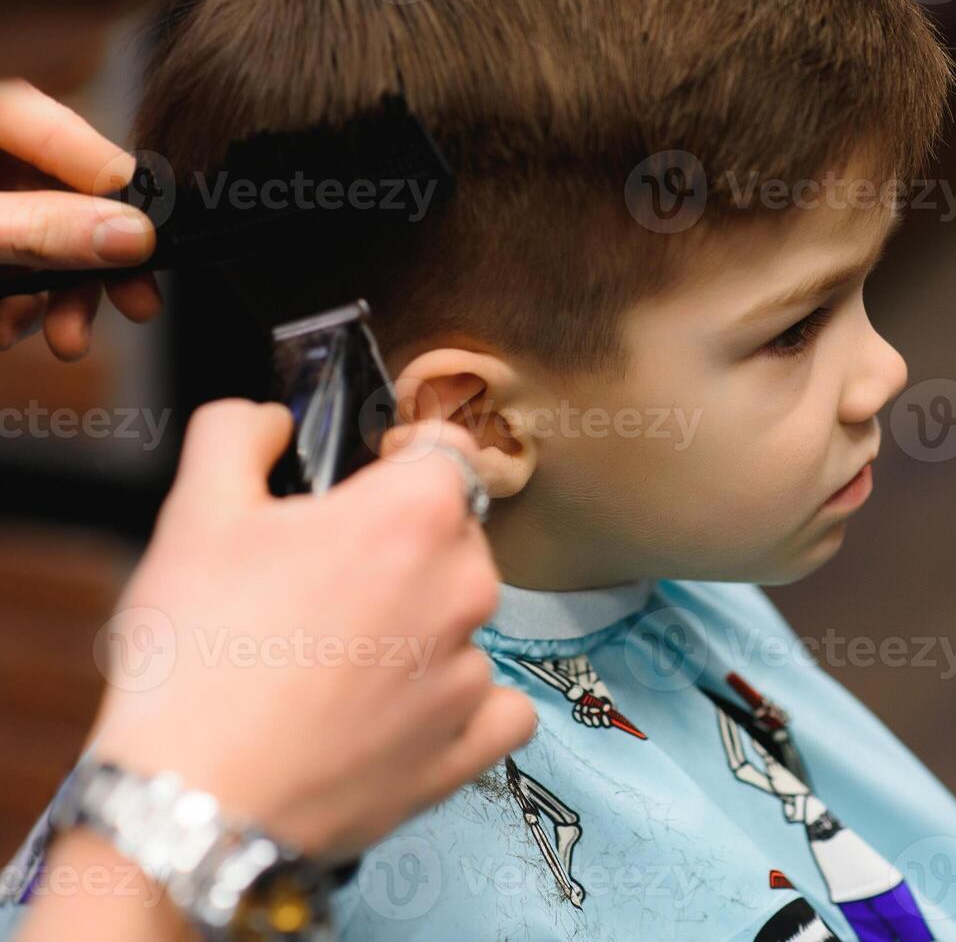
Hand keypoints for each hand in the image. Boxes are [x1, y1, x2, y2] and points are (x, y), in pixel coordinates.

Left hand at [0, 79, 159, 358]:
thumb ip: (45, 230)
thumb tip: (133, 234)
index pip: (64, 130)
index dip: (119, 188)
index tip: (158, 236)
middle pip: (54, 188)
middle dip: (89, 261)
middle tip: (134, 305)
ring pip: (29, 227)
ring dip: (49, 293)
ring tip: (63, 339)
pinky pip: (0, 247)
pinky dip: (9, 291)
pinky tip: (8, 327)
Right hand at [86, 399, 536, 860]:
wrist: (193, 803)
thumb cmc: (196, 654)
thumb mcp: (195, 512)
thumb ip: (236, 435)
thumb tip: (269, 419)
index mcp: (416, 514)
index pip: (449, 451)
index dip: (406, 458)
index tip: (368, 482)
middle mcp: (466, 587)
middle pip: (457, 537)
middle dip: (403, 546)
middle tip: (323, 585)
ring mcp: (473, 671)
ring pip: (464, 622)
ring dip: (419, 628)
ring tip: (334, 662)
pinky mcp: (469, 745)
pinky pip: (495, 707)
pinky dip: (458, 706)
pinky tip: (398, 711)